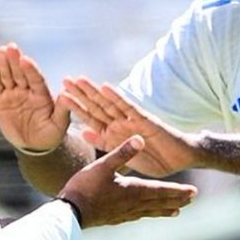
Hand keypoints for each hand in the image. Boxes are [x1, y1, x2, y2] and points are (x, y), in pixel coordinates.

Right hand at [0, 43, 68, 151]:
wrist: (33, 145)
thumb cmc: (49, 135)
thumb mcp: (58, 125)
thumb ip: (62, 111)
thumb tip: (65, 95)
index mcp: (42, 94)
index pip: (36, 79)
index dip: (30, 69)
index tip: (25, 59)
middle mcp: (28, 90)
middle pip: (21, 73)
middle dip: (16, 60)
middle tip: (11, 47)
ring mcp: (14, 93)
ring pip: (8, 75)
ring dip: (4, 63)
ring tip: (0, 51)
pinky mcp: (1, 99)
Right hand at [57, 135, 197, 227]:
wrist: (69, 214)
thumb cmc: (85, 187)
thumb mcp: (103, 165)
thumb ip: (122, 152)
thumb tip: (140, 138)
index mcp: (133, 190)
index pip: (161, 190)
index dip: (178, 190)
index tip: (193, 192)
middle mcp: (133, 204)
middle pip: (160, 202)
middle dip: (176, 199)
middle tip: (192, 200)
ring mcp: (124, 214)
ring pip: (150, 211)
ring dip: (164, 209)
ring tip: (177, 211)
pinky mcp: (115, 219)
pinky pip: (137, 216)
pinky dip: (147, 214)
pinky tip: (145, 214)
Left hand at [60, 78, 199, 177]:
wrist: (179, 159)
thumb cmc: (154, 158)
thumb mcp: (123, 154)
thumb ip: (104, 143)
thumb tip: (83, 133)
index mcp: (114, 132)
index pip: (91, 118)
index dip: (77, 107)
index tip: (60, 96)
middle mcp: (120, 122)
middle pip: (97, 106)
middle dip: (81, 93)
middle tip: (64, 80)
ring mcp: (131, 119)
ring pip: (109, 103)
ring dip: (94, 92)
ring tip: (79, 80)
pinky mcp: (144, 120)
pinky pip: (128, 107)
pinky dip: (117, 97)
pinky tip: (105, 87)